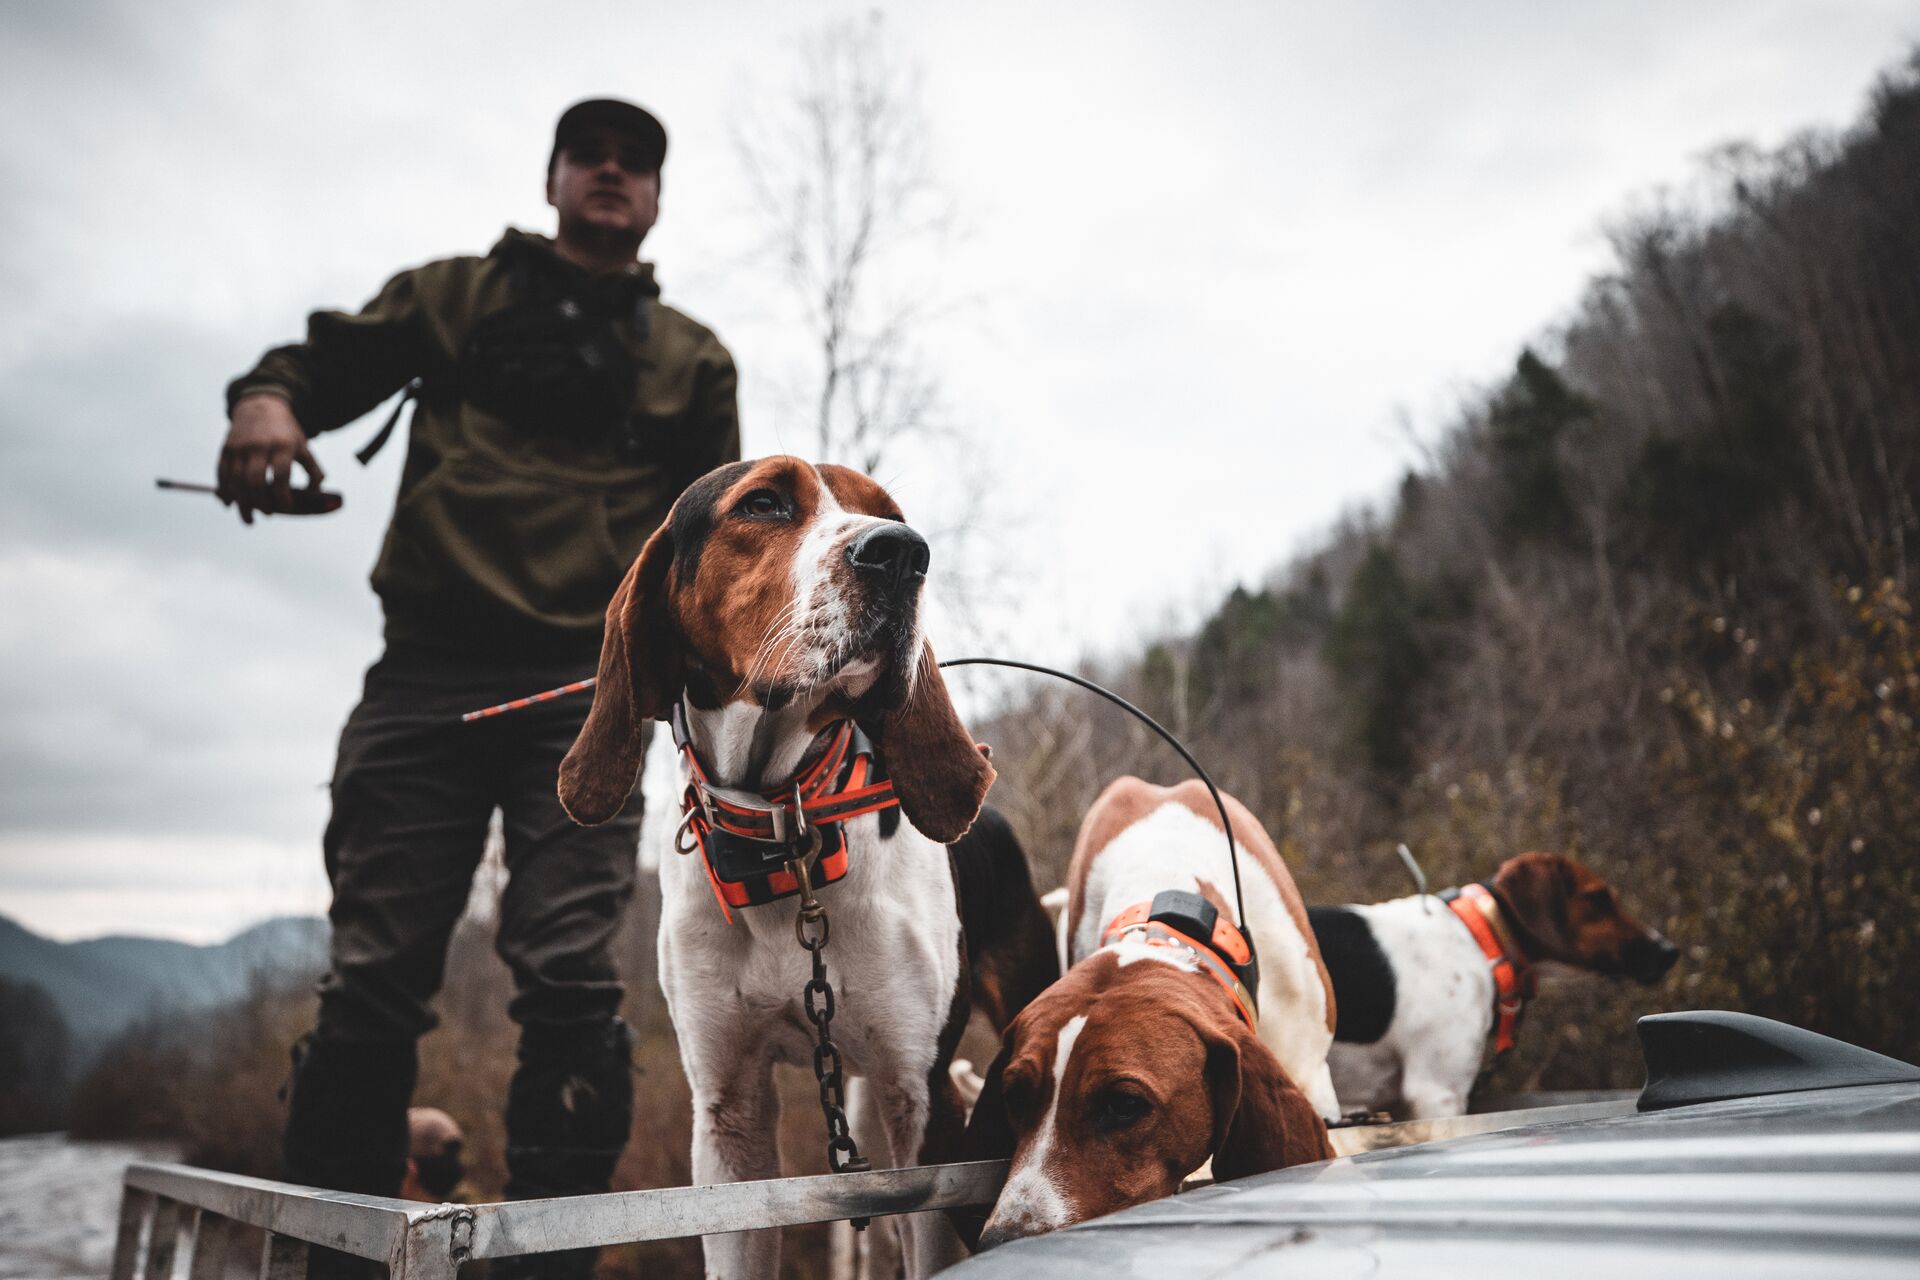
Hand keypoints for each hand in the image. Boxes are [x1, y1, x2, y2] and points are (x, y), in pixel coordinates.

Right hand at [218, 395, 324, 524]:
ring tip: (249, 518)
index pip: (281, 475)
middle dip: (260, 503)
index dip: (283, 495)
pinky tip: (229, 503)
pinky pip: (222, 473)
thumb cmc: (286, 432)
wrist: (261, 406)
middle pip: (254, 480)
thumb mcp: (303, 446)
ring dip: (241, 503)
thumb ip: (313, 470)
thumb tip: (316, 495)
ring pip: (236, 481)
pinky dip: (224, 491)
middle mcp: (259, 446)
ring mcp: (240, 447)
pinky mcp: (226, 448)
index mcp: (282, 446)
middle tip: (267, 514)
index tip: (286, 507)